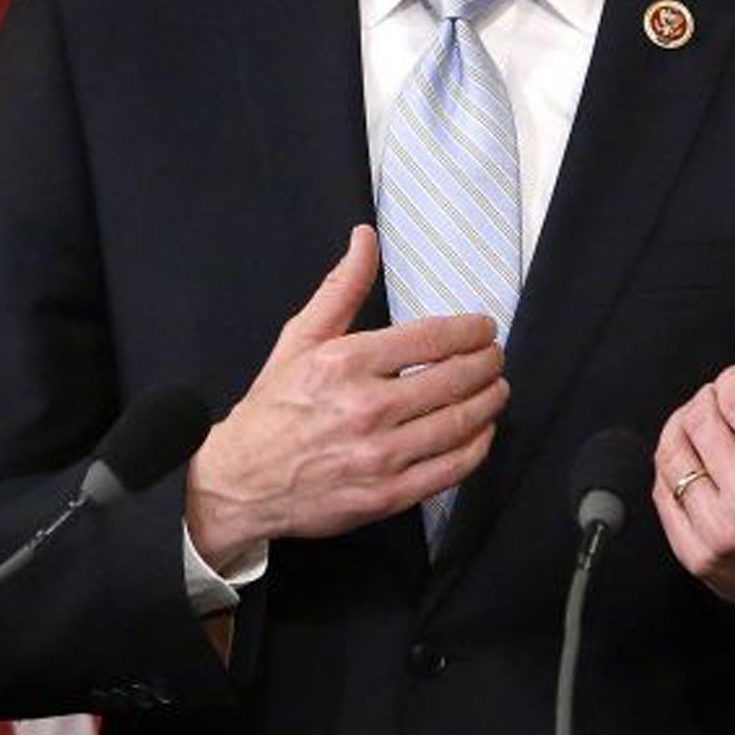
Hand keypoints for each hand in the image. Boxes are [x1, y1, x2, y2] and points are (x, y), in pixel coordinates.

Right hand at [184, 225, 508, 570]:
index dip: (470, 330)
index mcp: (345, 363)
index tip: (483, 329)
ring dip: (489, 401)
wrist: (238, 483)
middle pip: (454, 378)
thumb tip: (365, 238)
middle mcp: (365, 408)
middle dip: (487, 362)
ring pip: (459, 422)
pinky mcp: (386, 495)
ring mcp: (378, 456)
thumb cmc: (273, 409)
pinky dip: (477, 447)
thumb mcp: (301, 340)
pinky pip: (451, 469)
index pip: (432, 338)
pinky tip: (481, 431)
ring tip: (496, 388)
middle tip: (494, 356)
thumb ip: (342, 289)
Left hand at [653, 332, 734, 644]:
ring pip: (674, 454)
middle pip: (700, 420)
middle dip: (706, 399)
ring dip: (682, 427)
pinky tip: (692, 461)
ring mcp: (720, 532)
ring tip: (700, 423)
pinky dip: (672, 468)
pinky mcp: (695, 554)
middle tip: (719, 401)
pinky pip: (662, 492)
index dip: (733, 380)